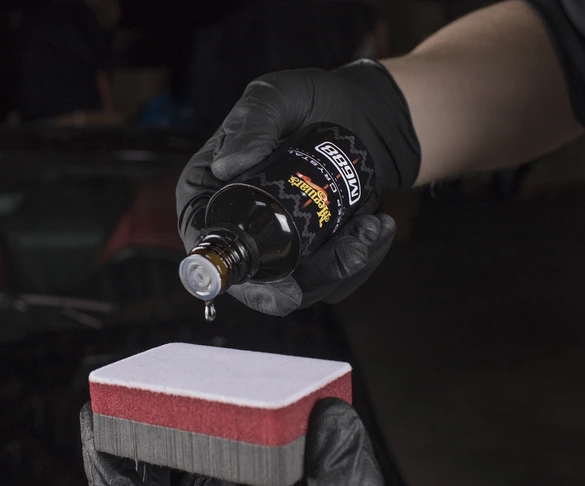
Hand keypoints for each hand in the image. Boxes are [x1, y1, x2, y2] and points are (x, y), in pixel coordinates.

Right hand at [176, 61, 419, 315]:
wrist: (361, 115)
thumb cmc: (310, 102)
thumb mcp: (277, 97)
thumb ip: (253, 121)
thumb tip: (226, 167)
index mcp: (211, 194)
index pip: (207, 246)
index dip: (236, 277)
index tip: (280, 288)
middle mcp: (240, 226)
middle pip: (260, 279)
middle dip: (308, 280)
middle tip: (349, 254)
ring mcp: (278, 244)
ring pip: (302, 284)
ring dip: (341, 267)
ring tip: (369, 227)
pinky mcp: (314, 254)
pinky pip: (335, 276)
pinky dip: (362, 258)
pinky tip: (378, 226)